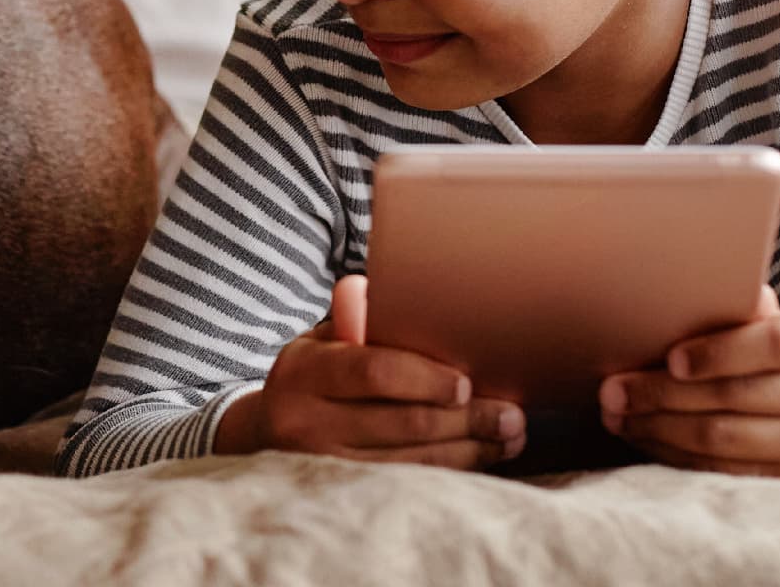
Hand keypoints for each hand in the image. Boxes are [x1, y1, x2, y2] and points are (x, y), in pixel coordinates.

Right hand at [218, 275, 524, 468]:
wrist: (267, 432)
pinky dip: (453, 469)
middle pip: (403, 422)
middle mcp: (306, 421)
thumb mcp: (322, 341)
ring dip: (471, 449)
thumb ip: (358, 319)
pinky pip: (410, 482)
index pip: (372, 372)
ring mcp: (323, 463)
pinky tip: (483, 456)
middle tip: (512, 415)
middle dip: (467, 419)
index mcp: (303, 371)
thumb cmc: (314, 375)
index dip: (425, 379)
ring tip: (510, 436)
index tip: (465, 384)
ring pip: (413, 460)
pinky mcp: (343, 492)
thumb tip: (389, 287)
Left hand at [601, 286, 779, 478]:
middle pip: (735, 396)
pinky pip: (720, 469)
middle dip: (662, 393)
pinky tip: (641, 435)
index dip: (719, 352)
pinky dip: (672, 452)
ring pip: (722, 438)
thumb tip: (706, 286)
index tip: (670, 358)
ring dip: (658, 426)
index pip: (774, 345)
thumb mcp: (768, 322)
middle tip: (612, 389)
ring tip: (616, 414)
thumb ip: (740, 309)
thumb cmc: (775, 352)